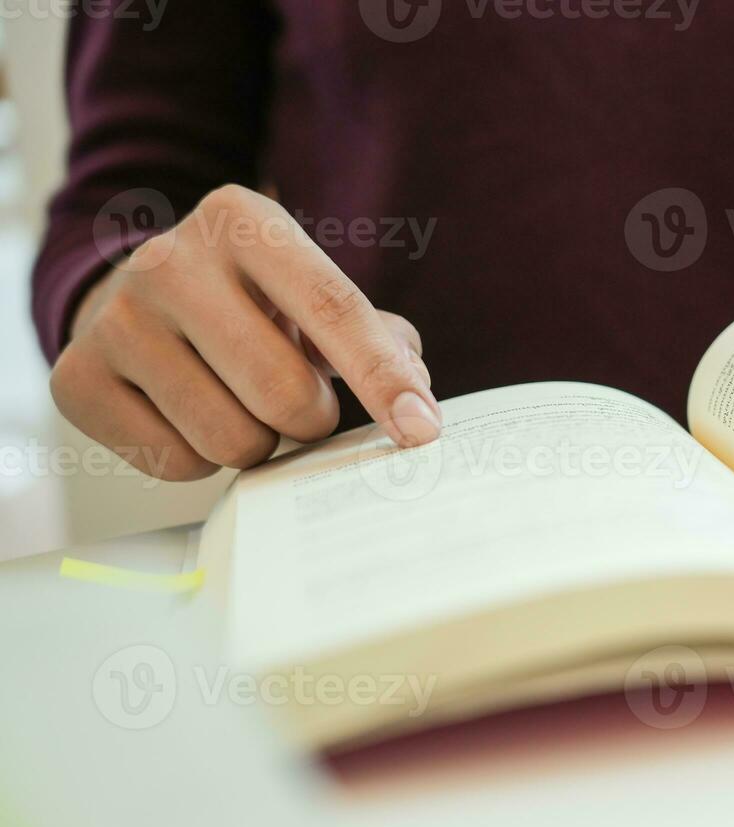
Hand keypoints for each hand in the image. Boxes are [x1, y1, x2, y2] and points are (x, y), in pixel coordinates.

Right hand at [51, 184, 439, 481]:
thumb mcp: (308, 292)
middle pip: (285, 394)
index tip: (423, 429)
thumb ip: (376, 333)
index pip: (334, 308)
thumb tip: (415, 381)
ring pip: (233, 440)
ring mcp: (116, 321)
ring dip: (257, 443)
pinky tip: (186, 415)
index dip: (384, 377)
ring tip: (238, 402)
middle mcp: (169, 261)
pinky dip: (199, 458)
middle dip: (311, 420)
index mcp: (242, 222)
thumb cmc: (247, 305)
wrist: (129, 302)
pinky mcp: (78, 381)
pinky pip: (178, 463)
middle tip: (299, 404)